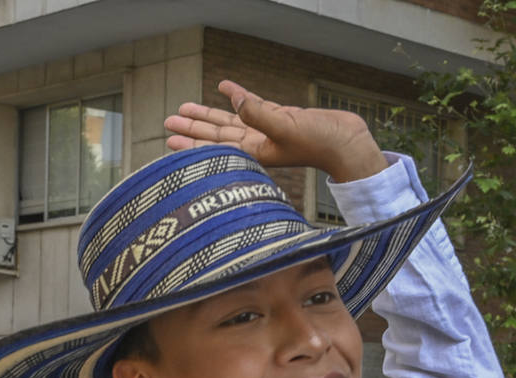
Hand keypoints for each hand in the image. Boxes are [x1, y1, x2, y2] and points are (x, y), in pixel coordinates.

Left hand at [164, 80, 386, 182]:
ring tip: (184, 110)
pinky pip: (252, 106)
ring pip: (230, 122)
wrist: (347, 142)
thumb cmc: (320, 142)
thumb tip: (234, 99)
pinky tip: (224, 87)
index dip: (192, 144)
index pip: (215, 148)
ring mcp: (268, 130)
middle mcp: (257, 143)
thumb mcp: (286, 127)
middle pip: (216, 135)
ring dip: (207, 115)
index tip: (170, 141)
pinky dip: (237, 97)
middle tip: (168, 123)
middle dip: (192, 130)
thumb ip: (258, 113)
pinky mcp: (280, 118)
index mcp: (255, 152)